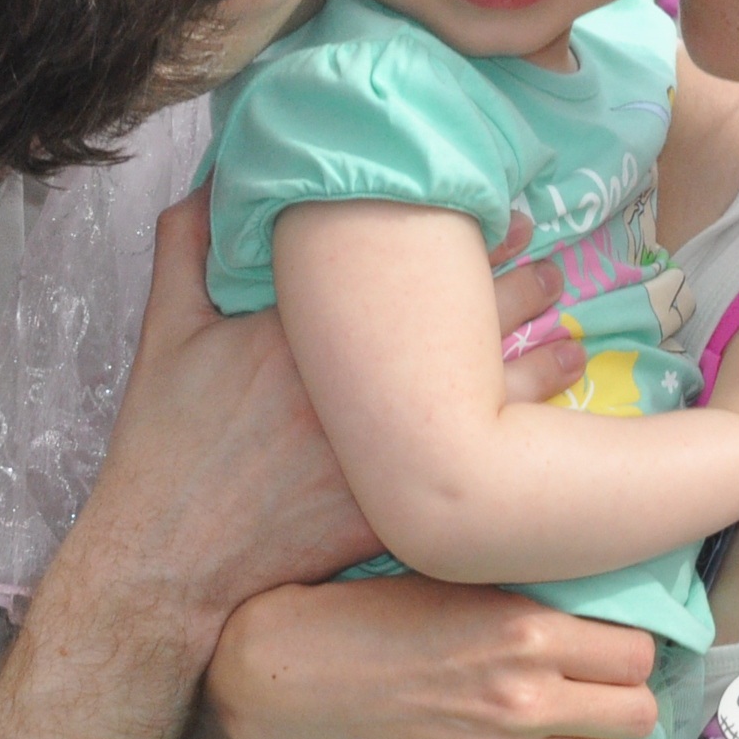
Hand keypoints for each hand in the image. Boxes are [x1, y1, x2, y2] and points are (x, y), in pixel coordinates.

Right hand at [56, 196, 580, 644]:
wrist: (169, 559)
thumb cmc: (165, 443)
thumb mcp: (166, 332)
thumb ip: (187, 245)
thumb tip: (209, 179)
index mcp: (307, 332)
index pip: (409, 273)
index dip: (468, 244)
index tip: (510, 219)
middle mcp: (355, 389)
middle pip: (459, 328)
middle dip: (515, 292)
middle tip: (550, 262)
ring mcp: (380, 453)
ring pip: (483, 399)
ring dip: (535, 369)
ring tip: (572, 341)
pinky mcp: (393, 512)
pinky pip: (471, 470)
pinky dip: (515, 449)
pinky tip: (551, 440)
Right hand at [201, 574, 660, 738]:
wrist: (301, 675)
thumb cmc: (382, 617)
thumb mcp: (469, 586)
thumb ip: (542, 610)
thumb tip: (613, 627)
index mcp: (527, 633)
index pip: (638, 655)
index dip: (626, 651)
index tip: (607, 652)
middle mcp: (522, 700)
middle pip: (637, 713)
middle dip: (621, 697)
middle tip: (593, 690)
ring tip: (562, 725)